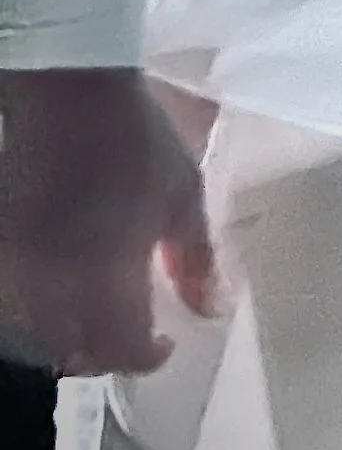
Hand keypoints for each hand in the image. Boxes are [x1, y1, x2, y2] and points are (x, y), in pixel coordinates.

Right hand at [0, 71, 218, 376]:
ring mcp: (20, 269)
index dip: (146, 356)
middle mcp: (55, 284)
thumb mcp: (184, 195)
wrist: (70, 94)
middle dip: (107, 354)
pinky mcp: (1, 250)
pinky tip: (60, 292)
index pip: (121, 349)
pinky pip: (12, 303)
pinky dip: (36, 312)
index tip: (165, 342)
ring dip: (68, 338)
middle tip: (134, 334)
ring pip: (36, 335)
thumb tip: (212, 309)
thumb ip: (197, 260)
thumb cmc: (137, 141)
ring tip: (99, 317)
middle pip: (73, 353)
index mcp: (108, 275)